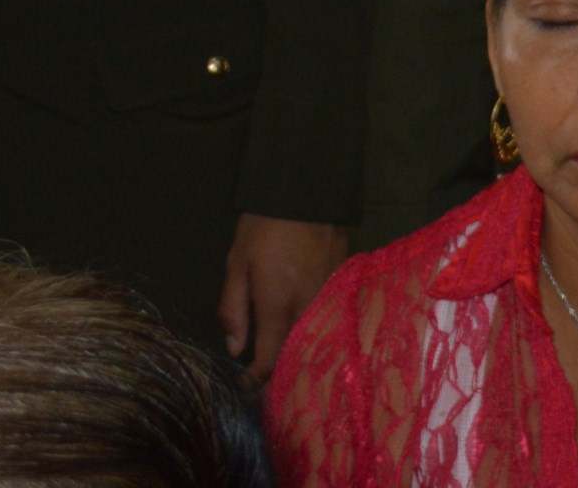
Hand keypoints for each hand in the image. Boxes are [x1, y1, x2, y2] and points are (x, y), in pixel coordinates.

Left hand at [218, 214, 347, 380]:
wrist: (306, 190)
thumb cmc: (263, 228)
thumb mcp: (236, 265)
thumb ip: (233, 309)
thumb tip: (234, 349)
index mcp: (278, 304)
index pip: (271, 358)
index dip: (256, 379)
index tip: (244, 388)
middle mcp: (308, 306)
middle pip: (299, 353)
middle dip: (282, 373)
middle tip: (266, 385)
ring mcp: (330, 294)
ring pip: (318, 338)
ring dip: (302, 354)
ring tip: (288, 365)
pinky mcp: (343, 280)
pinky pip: (331, 317)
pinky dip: (319, 332)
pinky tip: (311, 335)